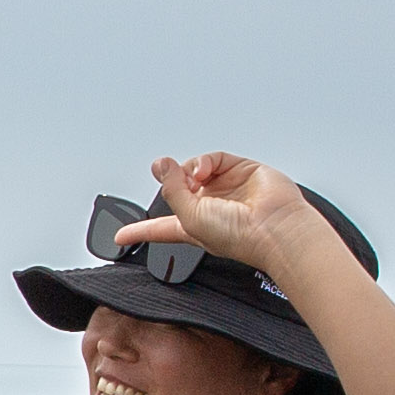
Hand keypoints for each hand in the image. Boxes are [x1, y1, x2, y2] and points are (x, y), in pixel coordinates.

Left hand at [114, 152, 346, 283]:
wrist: (274, 227)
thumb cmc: (237, 235)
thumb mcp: (189, 218)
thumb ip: (171, 190)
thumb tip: (160, 164)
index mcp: (192, 227)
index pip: (160, 228)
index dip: (140, 231)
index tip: (119, 237)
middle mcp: (208, 207)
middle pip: (178, 188)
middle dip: (172, 182)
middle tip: (171, 179)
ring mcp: (225, 187)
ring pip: (195, 168)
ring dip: (188, 169)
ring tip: (195, 177)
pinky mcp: (241, 170)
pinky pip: (215, 158)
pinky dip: (205, 160)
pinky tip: (205, 169)